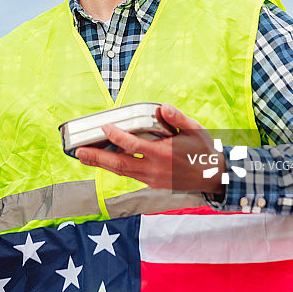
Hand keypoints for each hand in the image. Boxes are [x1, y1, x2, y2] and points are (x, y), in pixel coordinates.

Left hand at [75, 103, 226, 193]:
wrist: (214, 178)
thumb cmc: (204, 151)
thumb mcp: (195, 131)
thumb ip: (178, 118)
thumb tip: (164, 107)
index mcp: (163, 155)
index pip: (134, 146)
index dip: (117, 137)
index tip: (105, 127)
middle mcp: (154, 170)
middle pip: (120, 165)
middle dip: (97, 158)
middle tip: (78, 151)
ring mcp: (152, 180)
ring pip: (121, 172)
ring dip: (101, 164)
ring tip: (83, 156)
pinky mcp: (152, 184)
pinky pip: (129, 175)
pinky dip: (115, 167)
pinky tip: (105, 160)